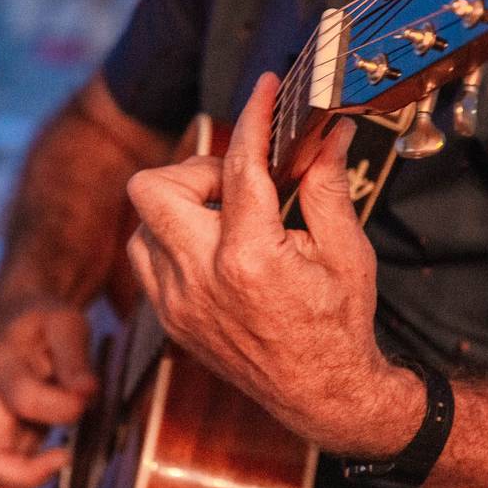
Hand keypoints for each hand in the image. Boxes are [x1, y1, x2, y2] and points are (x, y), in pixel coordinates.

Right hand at [0, 306, 96, 487]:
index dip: (63, 408)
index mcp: (0, 367)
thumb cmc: (43, 319)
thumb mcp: (65, 321)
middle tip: (65, 457)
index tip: (87, 399)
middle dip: (26, 475)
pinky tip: (41, 473)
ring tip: (49, 472)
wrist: (15, 317)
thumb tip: (87, 393)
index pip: (25, 401)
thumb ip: (74, 356)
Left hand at [126, 73, 421, 455]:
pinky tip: (214, 250)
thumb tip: (328, 135)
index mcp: (250, 258)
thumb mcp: (346, 251)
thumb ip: (326, 186)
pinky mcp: (170, 321)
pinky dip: (174, 242)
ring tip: (225, 217)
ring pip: (141, 224)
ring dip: (178, 207)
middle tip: (235, 182)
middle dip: (194, 169)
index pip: (238, 165)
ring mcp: (177, 304)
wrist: (324, 397)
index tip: (263, 90)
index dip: (253, 117)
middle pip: (152, 187)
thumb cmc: (339, 327)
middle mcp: (201, 280)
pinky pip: (149, 260)